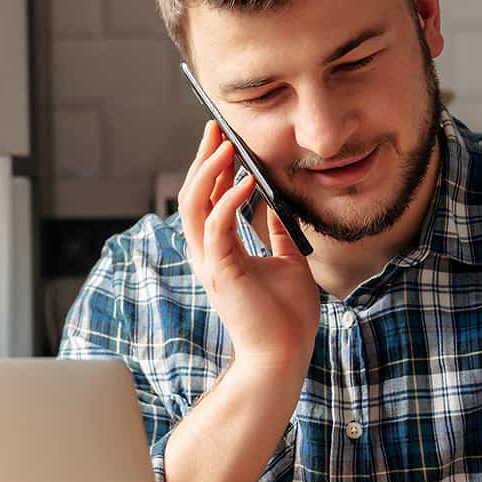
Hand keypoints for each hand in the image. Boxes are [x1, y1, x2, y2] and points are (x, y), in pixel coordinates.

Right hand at [177, 121, 319, 373]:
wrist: (284, 355)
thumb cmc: (285, 317)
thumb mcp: (287, 262)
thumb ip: (277, 234)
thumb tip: (277, 207)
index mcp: (220, 251)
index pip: (207, 199)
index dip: (212, 167)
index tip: (223, 138)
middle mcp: (208, 253)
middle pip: (193, 195)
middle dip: (204, 158)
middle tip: (216, 127)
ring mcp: (211, 262)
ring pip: (194, 205)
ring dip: (209, 171)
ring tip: (226, 145)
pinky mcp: (222, 271)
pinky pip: (218, 226)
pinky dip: (229, 199)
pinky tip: (246, 180)